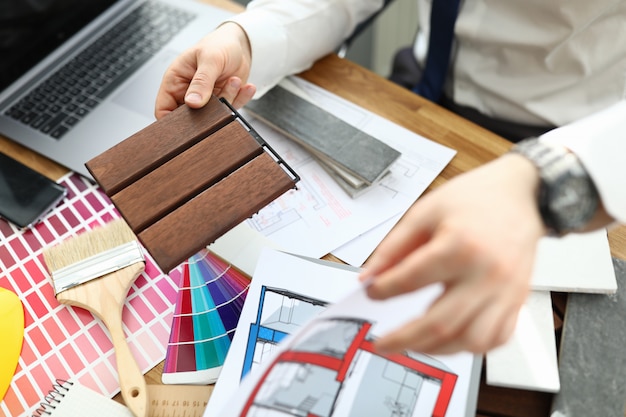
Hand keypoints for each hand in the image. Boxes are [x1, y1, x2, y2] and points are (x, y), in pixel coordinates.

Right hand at [155, 22, 255, 118]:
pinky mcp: (223, 102)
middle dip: (206, 114)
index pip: (164, 109)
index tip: (187, 124)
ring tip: (234, 80)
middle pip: (189, 118)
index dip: (170, 122)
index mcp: (175, 81)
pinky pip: (230, 110)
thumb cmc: (218, 45)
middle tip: (219, 102)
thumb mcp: (210, 59)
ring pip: (213, 116)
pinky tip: (245, 87)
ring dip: (228, 100)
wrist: (239, 44)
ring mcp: (206, 100)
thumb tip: (192, 102)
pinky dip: (239, 100)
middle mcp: (189, 93)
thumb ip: (202, 81)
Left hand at [359, 153, 545, 354]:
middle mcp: (487, 274)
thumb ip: (393, 247)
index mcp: (460, 246)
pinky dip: (470, 347)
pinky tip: (449, 341)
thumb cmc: (474, 199)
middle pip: (440, 323)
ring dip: (437, 350)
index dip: (384, 290)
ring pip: (471, 340)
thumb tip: (369, 277)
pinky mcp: (517, 301)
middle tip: (381, 343)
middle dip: (403, 338)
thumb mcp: (425, 211)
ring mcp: (506, 292)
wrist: (522, 194)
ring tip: (413, 344)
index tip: (372, 292)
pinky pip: (497, 339)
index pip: (411, 280)